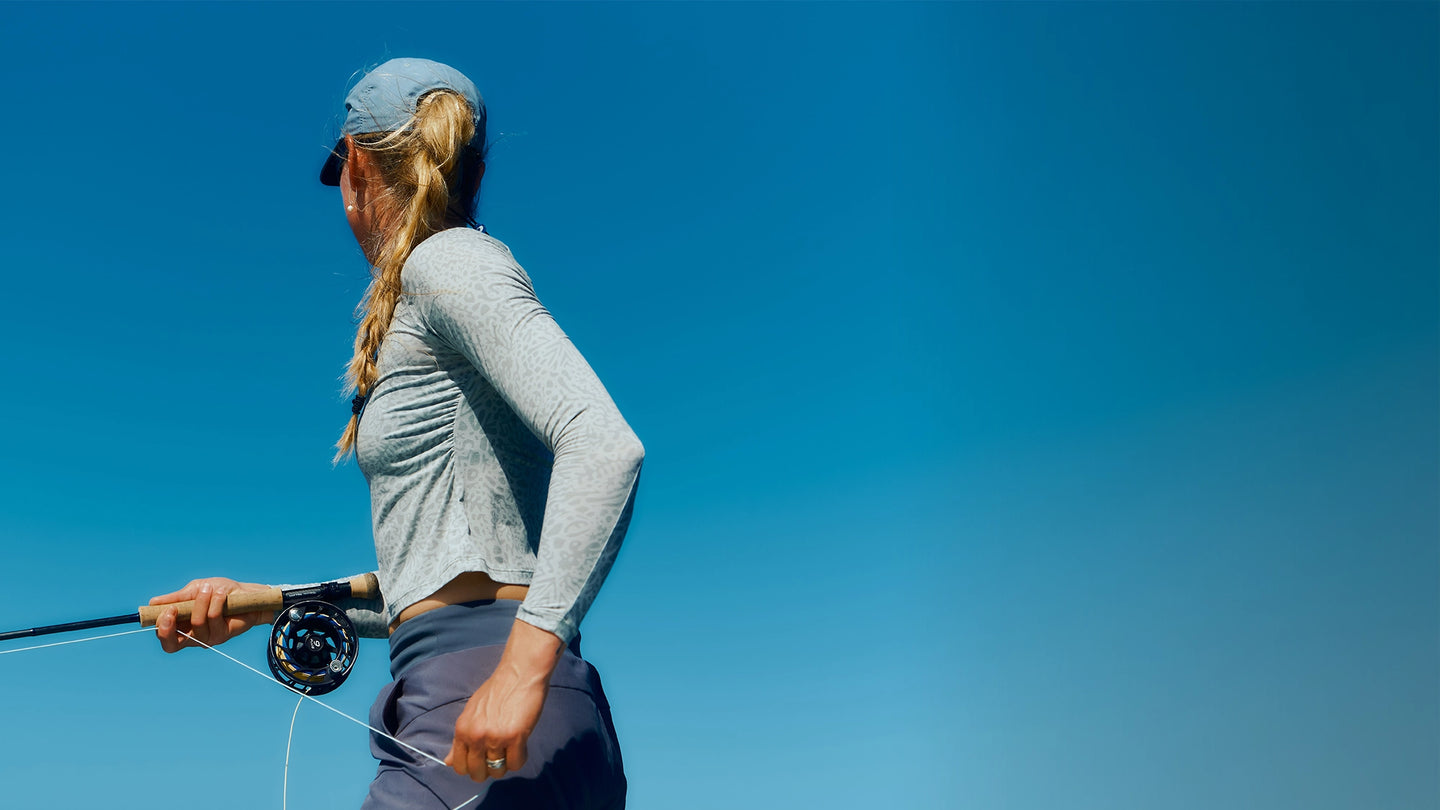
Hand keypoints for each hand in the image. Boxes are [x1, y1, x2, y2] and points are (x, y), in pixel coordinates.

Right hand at [149, 578, 272, 652]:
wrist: (248, 594)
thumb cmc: (220, 592)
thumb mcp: (195, 590)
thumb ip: (177, 598)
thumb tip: (152, 603)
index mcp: (181, 626)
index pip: (164, 636)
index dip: (161, 627)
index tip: (167, 609)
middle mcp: (192, 636)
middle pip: (170, 645)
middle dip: (168, 628)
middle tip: (173, 610)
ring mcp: (207, 637)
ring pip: (196, 624)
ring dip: (201, 602)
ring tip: (209, 589)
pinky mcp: (223, 634)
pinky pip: (214, 619)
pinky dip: (215, 602)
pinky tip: (222, 594)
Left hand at [444, 619, 561, 782]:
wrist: (519, 672)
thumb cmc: (497, 690)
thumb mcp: (471, 713)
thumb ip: (461, 739)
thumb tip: (448, 762)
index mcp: (462, 729)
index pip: (459, 766)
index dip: (471, 767)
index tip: (482, 760)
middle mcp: (476, 736)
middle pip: (477, 773)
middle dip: (488, 770)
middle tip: (498, 756)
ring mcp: (495, 737)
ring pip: (497, 771)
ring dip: (505, 764)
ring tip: (511, 748)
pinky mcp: (515, 737)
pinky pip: (516, 763)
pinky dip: (520, 758)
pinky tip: (521, 745)